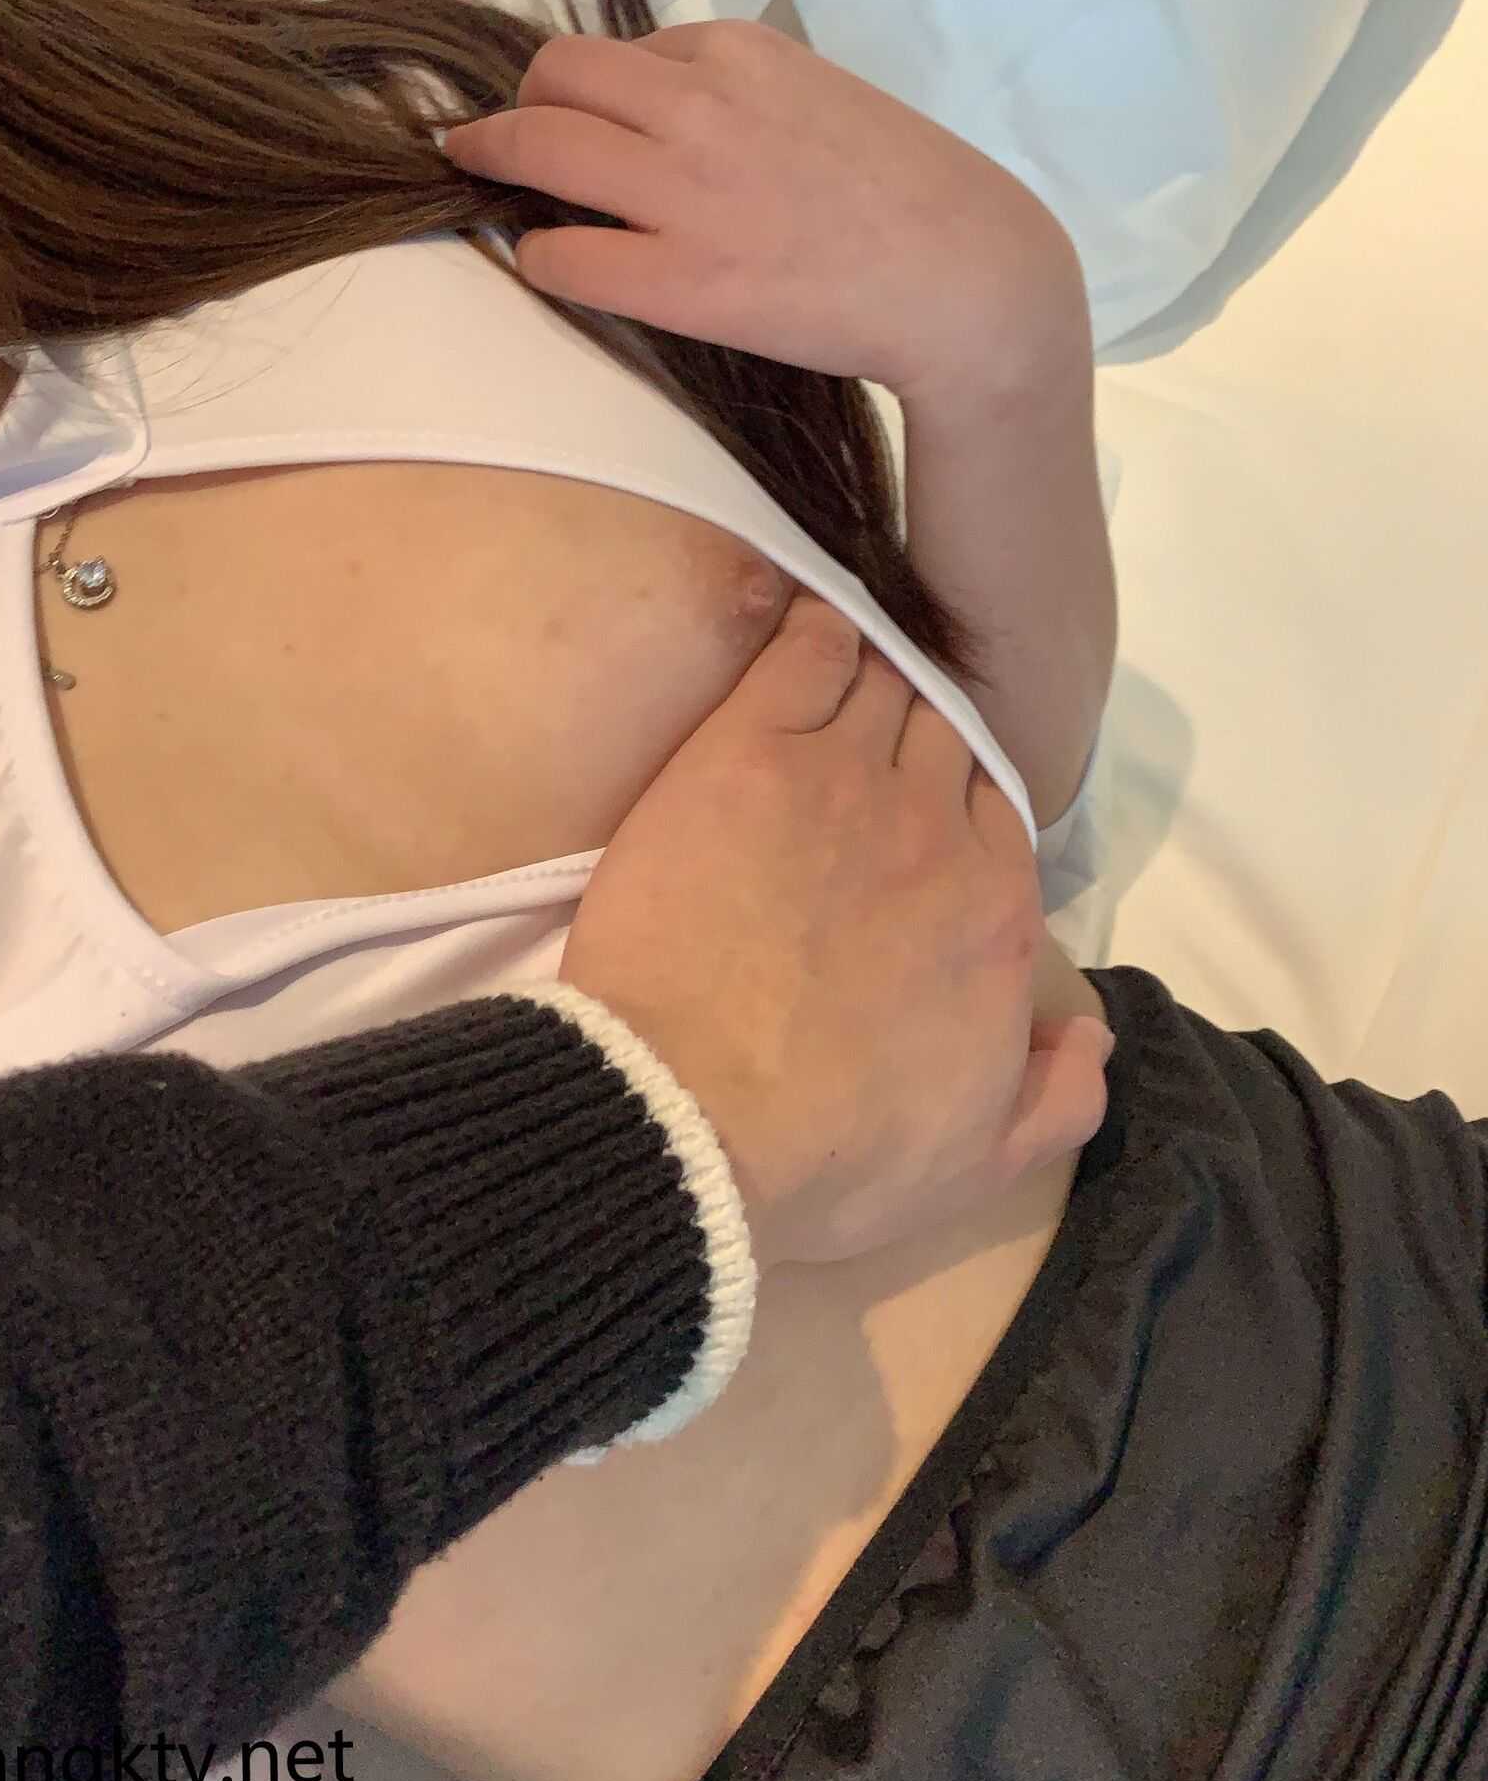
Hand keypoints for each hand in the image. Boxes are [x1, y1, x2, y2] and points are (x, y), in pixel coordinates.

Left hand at [440, 18, 1085, 405]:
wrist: (966, 277)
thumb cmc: (908, 194)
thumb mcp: (822, 97)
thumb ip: (744, 91)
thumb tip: (671, 102)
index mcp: (738, 52)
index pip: (623, 51)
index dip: (594, 90)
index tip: (591, 122)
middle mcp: (698, 105)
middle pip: (554, 75)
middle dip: (521, 105)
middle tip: (502, 140)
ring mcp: (683, 192)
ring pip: (536, 145)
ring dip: (495, 159)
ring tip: (480, 178)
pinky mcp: (678, 279)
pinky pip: (560, 253)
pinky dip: (538, 254)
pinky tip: (550, 262)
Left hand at [559, 592, 1111, 1267]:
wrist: (688, 1121)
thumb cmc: (828, 1156)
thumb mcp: (977, 1163)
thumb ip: (1058, 1097)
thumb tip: (1092, 1035)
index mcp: (995, 914)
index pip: (996, 810)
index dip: (959, 796)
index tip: (926, 800)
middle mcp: (936, 830)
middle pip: (946, 737)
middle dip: (923, 726)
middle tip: (881, 728)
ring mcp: (844, 779)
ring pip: (884, 686)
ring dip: (878, 668)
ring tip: (854, 658)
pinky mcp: (748, 750)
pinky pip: (802, 654)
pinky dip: (816, 626)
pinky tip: (812, 617)